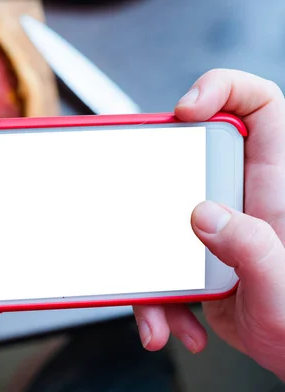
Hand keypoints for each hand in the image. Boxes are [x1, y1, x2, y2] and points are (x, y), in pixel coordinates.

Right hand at [133, 69, 284, 379]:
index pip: (258, 107)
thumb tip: (205, 216)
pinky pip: (155, 262)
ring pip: (158, 218)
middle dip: (153, 183)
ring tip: (163, 306)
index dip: (222, 89)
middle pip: (185, 158)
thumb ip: (252, 247)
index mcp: (274, 187)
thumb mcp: (281, 288)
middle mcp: (239, 199)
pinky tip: (171, 323)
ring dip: (146, 265)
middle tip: (141, 211)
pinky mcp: (192, 256)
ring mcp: (213, 227)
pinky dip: (155, 300)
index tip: (187, 109)